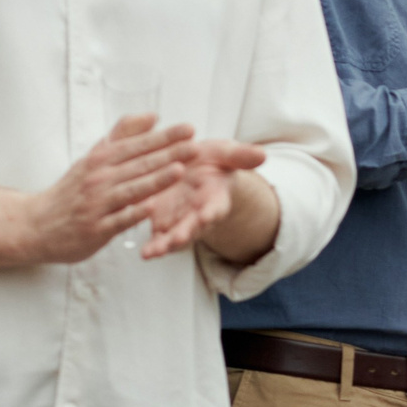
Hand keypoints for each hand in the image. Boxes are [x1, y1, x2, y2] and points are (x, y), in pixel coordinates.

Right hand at [17, 117, 195, 263]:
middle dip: (169, 155)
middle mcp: (99, 179)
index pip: (138, 145)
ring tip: (179, 170)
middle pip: (139, 165)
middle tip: (195, 146)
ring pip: (130, 190)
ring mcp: (97, 204)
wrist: (37, 224)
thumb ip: (123, 135)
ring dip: (155, 180)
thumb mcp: (94, 157)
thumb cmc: (72, 190)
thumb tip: (152, 116)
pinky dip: (133, 213)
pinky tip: (151, 207)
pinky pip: (118, 220)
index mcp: (101, 159)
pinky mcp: (95, 229)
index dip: (165, 137)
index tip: (189, 129)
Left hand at [140, 138, 271, 259]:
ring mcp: (180, 221)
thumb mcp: (226, 154)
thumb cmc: (213, 163)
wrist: (194, 171)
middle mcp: (198, 214)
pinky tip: (143, 252)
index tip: (207, 216)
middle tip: (176, 241)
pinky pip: (157, 237)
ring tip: (153, 252)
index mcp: (215, 197)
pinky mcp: (162, 222)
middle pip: (193, 228)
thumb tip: (263, 154)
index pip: (215, 207)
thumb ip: (242, 156)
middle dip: (184, 234)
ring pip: (173, 238)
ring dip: (164, 246)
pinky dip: (152, 246)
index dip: (211, 212)